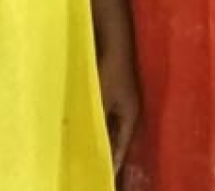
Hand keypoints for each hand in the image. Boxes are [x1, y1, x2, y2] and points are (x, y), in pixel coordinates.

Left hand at [97, 44, 140, 173]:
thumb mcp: (101, 99)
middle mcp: (129, 110)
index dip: (114, 160)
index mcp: (131, 115)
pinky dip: (96, 121)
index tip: (106, 175)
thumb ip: (97, 121)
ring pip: (109, 125)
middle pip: (117, 136)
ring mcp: (121, 100)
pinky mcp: (112, 90)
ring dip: (100, 135)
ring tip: (87, 149)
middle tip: (94, 165)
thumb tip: (90, 141)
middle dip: (107, 150)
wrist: (114, 39)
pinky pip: (104, 113)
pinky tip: (83, 125)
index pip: (122, 145)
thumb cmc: (110, 69)